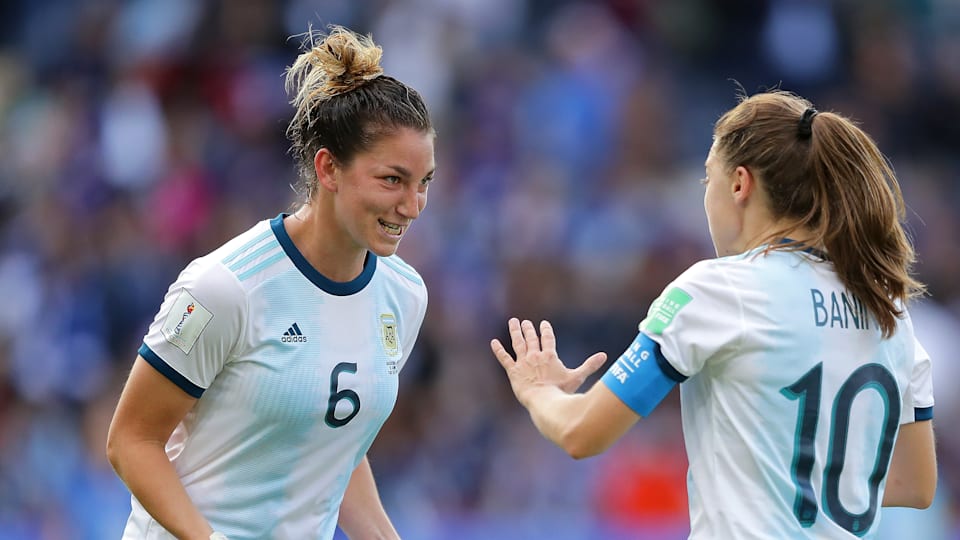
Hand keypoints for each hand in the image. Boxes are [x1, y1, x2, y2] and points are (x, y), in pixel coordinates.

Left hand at [490, 318, 606, 405]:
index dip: (545, 330)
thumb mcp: (577, 377)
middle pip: (531, 338)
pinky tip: (493, 342)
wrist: (543, 400)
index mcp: (549, 356)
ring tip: (513, 323)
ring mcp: (523, 362)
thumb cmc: (560, 391)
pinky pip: (504, 358)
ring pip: (518, 343)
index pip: (548, 339)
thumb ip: (590, 366)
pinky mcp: (513, 371)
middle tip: (525, 322)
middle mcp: (535, 356)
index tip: (543, 324)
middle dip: (528, 329)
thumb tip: (605, 356)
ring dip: (515, 332)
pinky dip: (498, 350)